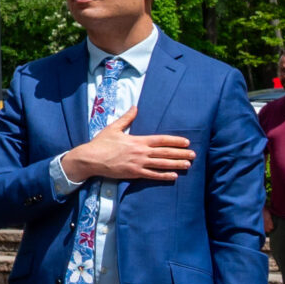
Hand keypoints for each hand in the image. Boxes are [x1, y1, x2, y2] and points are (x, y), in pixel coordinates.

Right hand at [58, 104, 192, 183]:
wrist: (91, 158)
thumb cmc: (101, 143)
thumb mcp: (113, 128)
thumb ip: (127, 118)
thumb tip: (135, 107)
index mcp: (138, 140)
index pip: (161, 140)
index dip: (175, 141)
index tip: (186, 142)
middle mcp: (141, 152)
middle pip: (165, 153)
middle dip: (181, 153)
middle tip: (193, 155)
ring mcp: (138, 163)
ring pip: (162, 164)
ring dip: (176, 164)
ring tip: (188, 165)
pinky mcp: (134, 173)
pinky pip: (152, 175)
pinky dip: (164, 176)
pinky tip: (173, 176)